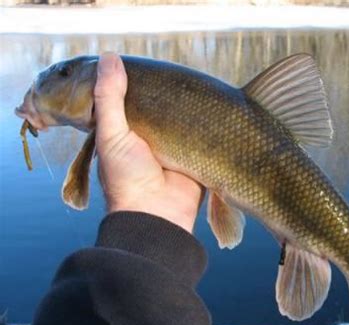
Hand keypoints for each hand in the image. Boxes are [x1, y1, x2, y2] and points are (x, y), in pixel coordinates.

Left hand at [94, 53, 202, 233]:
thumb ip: (108, 98)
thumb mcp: (110, 135)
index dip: (133, 83)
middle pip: (157, 108)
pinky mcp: (194, 157)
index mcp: (124, 133)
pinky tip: (212, 105)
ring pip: (180, 119)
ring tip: (196, 84)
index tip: (141, 64)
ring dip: (186, 107)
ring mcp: (172, 148)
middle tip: (174, 73)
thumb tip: (109, 56)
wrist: (156, 216)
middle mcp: (147, 139)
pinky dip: (204, 123)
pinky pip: (200, 135)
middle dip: (165, 94)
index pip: (128, 101)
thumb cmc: (126, 179)